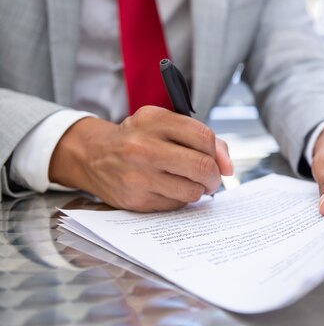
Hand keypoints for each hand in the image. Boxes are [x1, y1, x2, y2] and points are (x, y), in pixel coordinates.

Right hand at [49, 106, 232, 211]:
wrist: (93, 155)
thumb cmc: (138, 138)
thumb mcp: (164, 124)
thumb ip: (201, 138)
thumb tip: (228, 167)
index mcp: (154, 121)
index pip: (204, 137)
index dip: (217, 152)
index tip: (217, 160)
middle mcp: (143, 147)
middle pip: (202, 166)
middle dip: (214, 176)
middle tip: (211, 178)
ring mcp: (137, 176)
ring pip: (192, 190)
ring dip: (199, 190)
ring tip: (191, 183)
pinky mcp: (135, 200)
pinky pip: (176, 205)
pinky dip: (180, 199)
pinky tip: (170, 189)